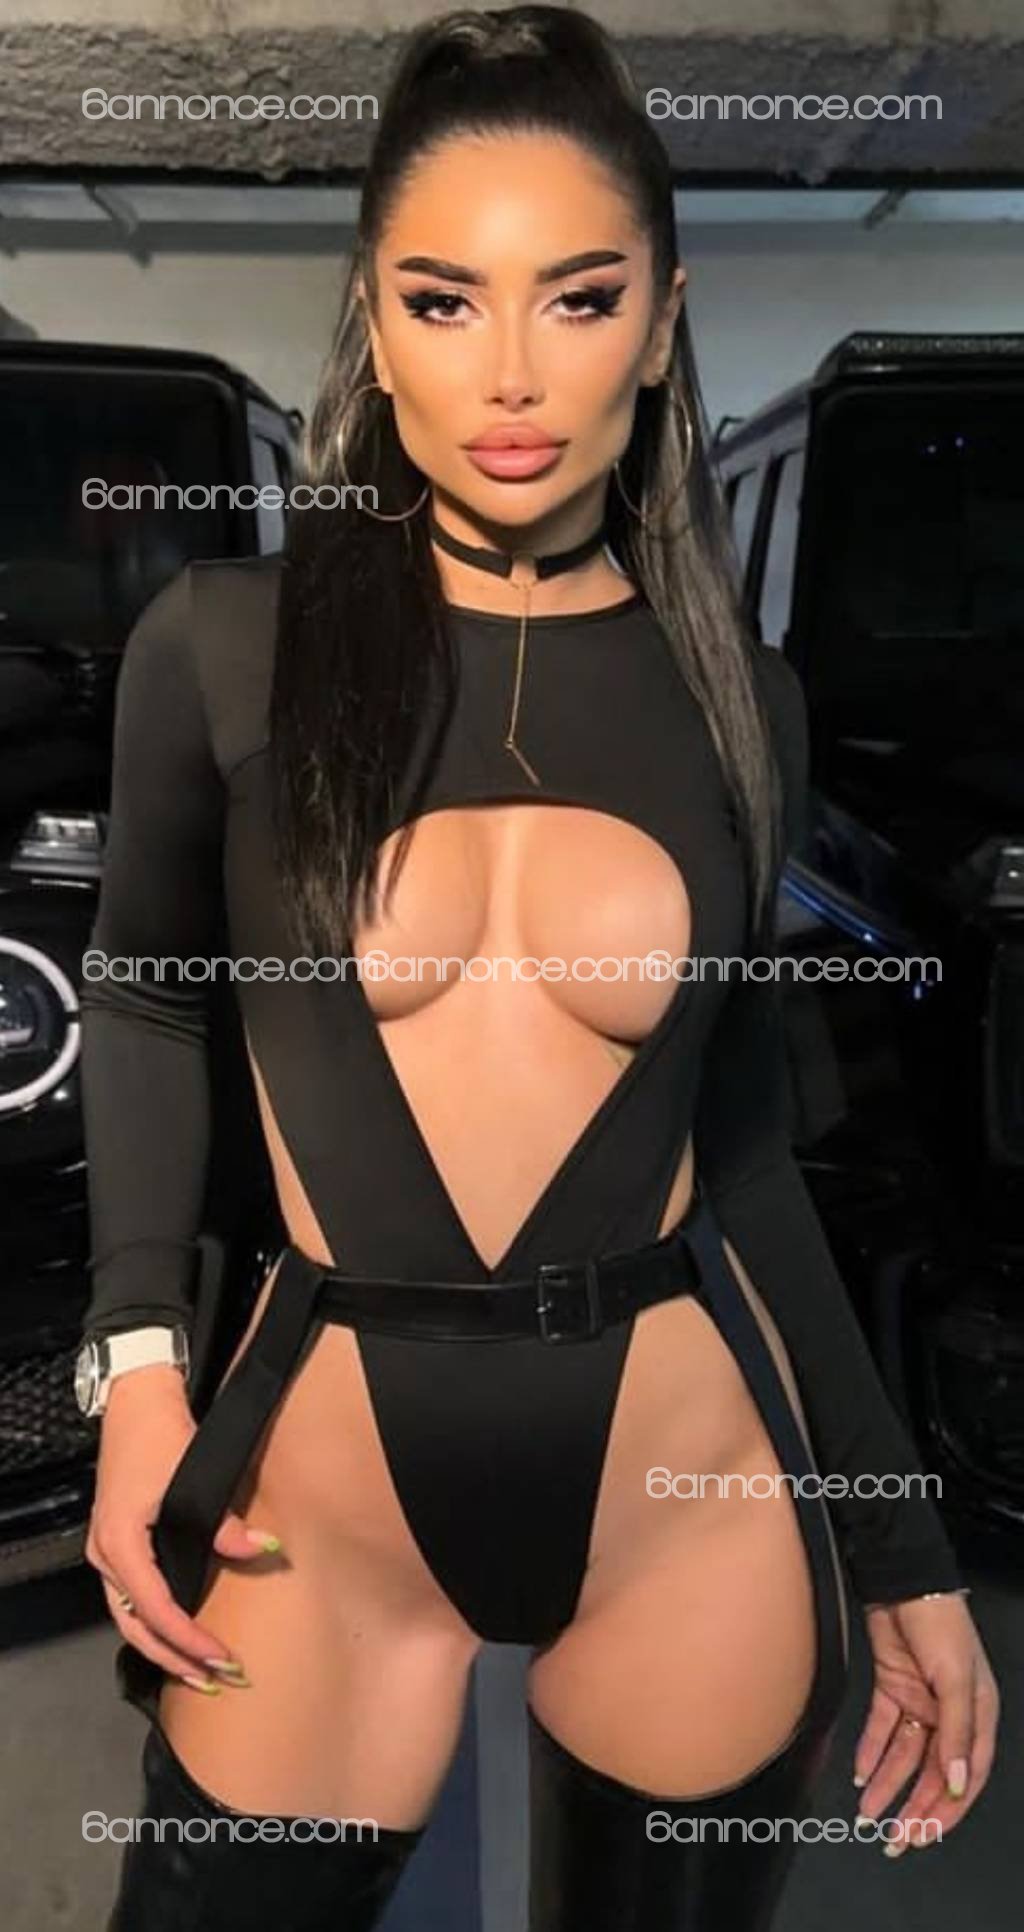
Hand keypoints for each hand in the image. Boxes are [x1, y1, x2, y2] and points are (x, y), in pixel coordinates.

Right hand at [84, 1366, 281, 1690]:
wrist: (136, 1404)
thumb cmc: (162, 1437)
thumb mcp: (192, 1476)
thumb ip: (222, 1522)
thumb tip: (263, 1549)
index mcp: (120, 1545)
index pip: (155, 1610)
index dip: (188, 1639)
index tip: (222, 1658)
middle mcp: (105, 1557)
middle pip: (136, 1627)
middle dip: (174, 1658)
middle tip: (215, 1681)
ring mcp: (105, 1553)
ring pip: (129, 1618)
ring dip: (164, 1646)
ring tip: (200, 1672)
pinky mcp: (116, 1546)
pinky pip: (131, 1599)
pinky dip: (155, 1623)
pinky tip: (180, 1635)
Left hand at [854, 1593, 998, 1854]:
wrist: (903, 1579)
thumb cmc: (942, 1623)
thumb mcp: (956, 1679)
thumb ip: (956, 1733)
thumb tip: (958, 1784)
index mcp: (977, 1715)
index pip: (966, 1777)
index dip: (948, 1810)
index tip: (926, 1836)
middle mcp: (949, 1713)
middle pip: (934, 1772)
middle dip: (915, 1807)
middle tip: (895, 1839)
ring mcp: (920, 1701)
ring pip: (904, 1756)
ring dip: (888, 1785)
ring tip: (870, 1815)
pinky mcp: (893, 1686)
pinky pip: (882, 1729)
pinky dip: (871, 1751)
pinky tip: (861, 1774)